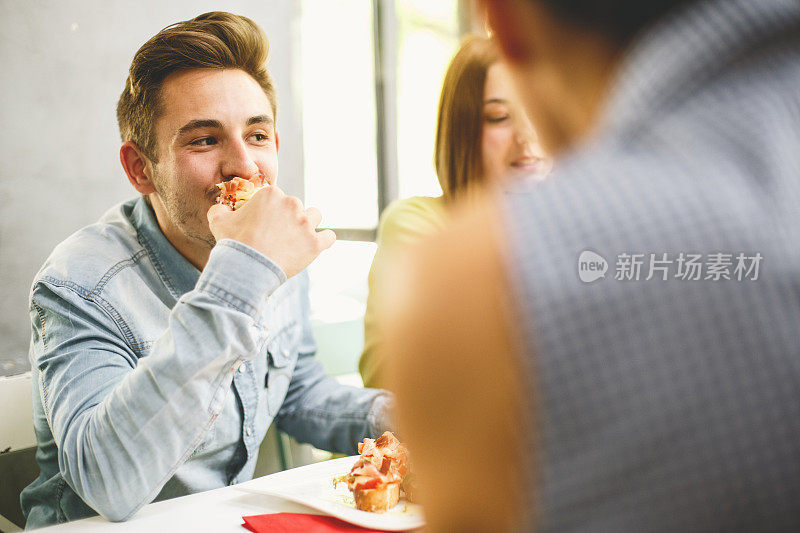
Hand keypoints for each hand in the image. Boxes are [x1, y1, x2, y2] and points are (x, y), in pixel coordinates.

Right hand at [207, 185, 335, 277]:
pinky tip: (319, 243)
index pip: (277, 197)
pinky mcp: (315, 243)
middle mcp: (292, 204)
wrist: (246, 268)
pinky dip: (325, 240)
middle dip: (288, 217)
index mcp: (272, 194)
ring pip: (315, 216)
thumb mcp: (218, 221)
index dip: (271, 210)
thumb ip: (220, 209)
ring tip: (298, 237)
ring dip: (308, 224)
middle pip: (296, 206)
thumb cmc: (233, 244)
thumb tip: (221, 207)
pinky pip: (330, 236)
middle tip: (277, 234)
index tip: (266, 223)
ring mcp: (305, 224)